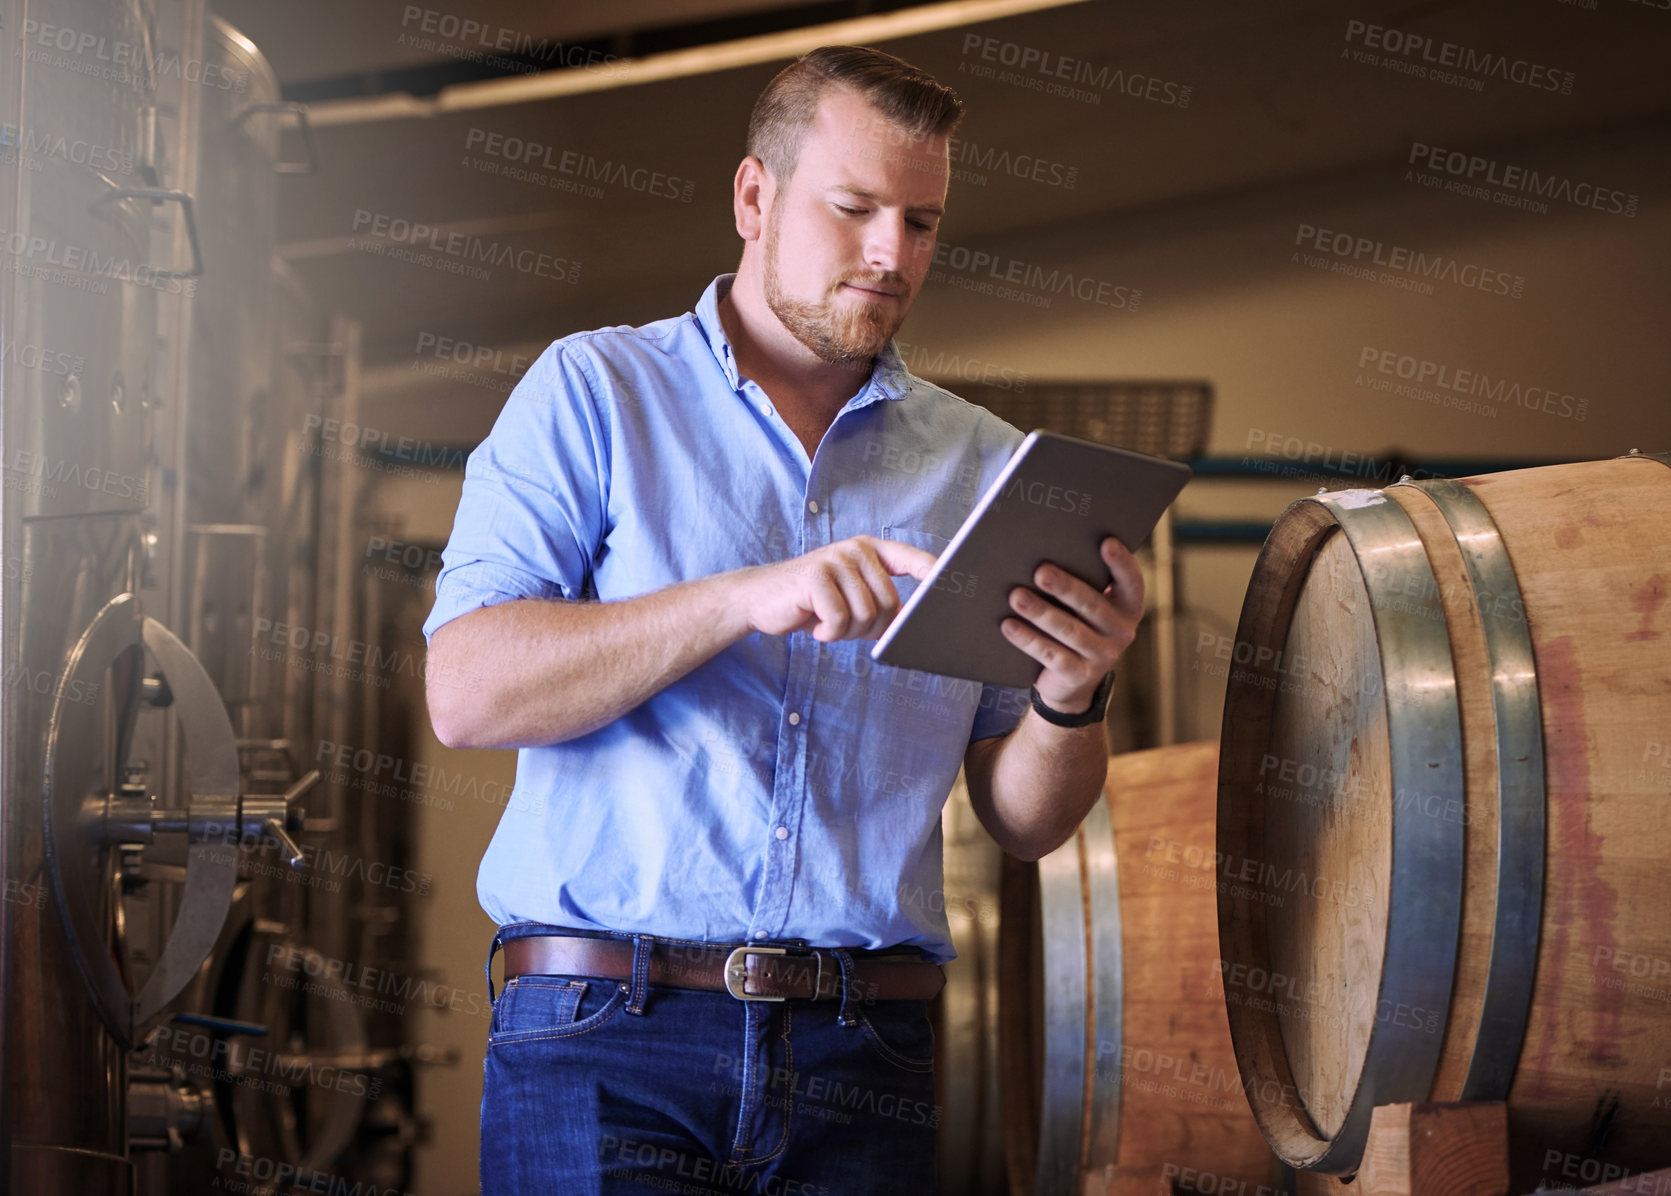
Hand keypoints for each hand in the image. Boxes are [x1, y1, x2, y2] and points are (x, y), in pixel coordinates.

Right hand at [740, 535, 937, 641]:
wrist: (761, 599)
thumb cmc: (814, 603)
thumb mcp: (852, 600)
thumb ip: (882, 605)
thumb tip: (915, 624)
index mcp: (871, 551)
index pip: (913, 560)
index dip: (935, 574)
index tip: (956, 586)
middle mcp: (857, 549)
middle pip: (889, 603)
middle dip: (871, 628)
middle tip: (844, 625)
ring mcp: (835, 559)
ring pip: (865, 614)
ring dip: (847, 632)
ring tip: (827, 622)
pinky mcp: (814, 575)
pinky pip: (839, 619)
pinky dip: (829, 633)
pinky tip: (815, 626)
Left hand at [1001, 537, 1144, 713]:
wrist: (1072, 681)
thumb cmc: (1077, 624)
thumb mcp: (1086, 606)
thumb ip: (1081, 581)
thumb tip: (1044, 552)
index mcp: (1128, 606)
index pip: (1131, 582)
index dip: (1121, 563)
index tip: (1106, 542)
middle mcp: (1121, 631)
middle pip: (1091, 605)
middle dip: (1065, 587)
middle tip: (1040, 571)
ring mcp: (1102, 656)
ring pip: (1068, 630)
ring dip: (1040, 612)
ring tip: (1016, 596)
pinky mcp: (1079, 675)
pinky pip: (1051, 655)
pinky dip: (1028, 639)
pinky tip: (1008, 625)